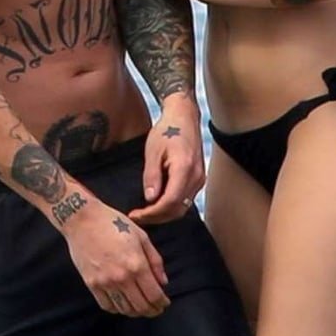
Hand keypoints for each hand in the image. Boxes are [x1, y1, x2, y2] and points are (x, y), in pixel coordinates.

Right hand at [65, 201, 169, 316]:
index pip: (153, 295)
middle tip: (156, 309)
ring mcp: (105, 283)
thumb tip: (163, 282)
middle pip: (140, 307)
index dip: (161, 303)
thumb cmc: (114, 223)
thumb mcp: (141, 236)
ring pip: (124, 309)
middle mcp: (122, 278)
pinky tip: (122, 303)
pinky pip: (107, 306)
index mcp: (137, 264)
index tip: (164, 303)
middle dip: (152, 310)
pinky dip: (117, 309)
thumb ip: (155, 260)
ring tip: (140, 307)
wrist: (83, 220)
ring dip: (135, 312)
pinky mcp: (91, 284)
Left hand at [129, 100, 204, 225]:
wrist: (184, 117)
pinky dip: (171, 205)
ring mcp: (200, 179)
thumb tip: (150, 199)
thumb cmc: (167, 130)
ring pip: (182, 207)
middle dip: (156, 217)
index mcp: (184, 168)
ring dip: (164, 214)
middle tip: (137, 217)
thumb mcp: (153, 151)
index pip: (169, 202)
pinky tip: (157, 203)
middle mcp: (196, 177)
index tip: (135, 215)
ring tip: (145, 212)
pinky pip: (185, 200)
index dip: (152, 213)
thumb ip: (152, 176)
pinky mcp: (199, 179)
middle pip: (177, 209)